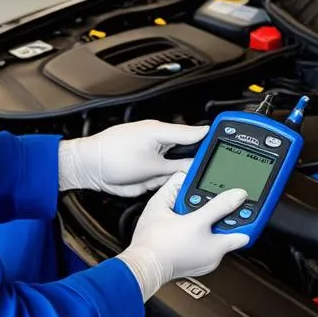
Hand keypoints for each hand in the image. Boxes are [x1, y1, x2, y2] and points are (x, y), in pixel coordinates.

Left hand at [58, 120, 208, 196]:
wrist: (89, 167)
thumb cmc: (112, 156)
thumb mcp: (151, 164)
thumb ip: (176, 166)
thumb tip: (196, 163)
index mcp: (163, 133)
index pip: (195, 134)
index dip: (211, 140)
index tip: (228, 145)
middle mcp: (159, 143)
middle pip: (187, 154)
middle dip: (190, 166)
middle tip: (196, 175)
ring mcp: (152, 157)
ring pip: (175, 170)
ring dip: (173, 176)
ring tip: (168, 180)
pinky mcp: (146, 171)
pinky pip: (161, 178)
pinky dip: (161, 182)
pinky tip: (156, 184)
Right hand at [117, 174, 249, 299]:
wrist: (142, 266)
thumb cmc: (151, 243)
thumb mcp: (163, 207)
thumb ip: (177, 189)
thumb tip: (185, 177)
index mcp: (213, 241)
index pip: (245, 229)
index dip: (241, 214)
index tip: (240, 204)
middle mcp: (215, 255)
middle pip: (232, 232)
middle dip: (223, 218)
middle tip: (211, 209)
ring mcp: (208, 263)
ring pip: (220, 241)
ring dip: (212, 230)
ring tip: (195, 220)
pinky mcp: (199, 268)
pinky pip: (209, 251)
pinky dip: (203, 241)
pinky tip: (188, 234)